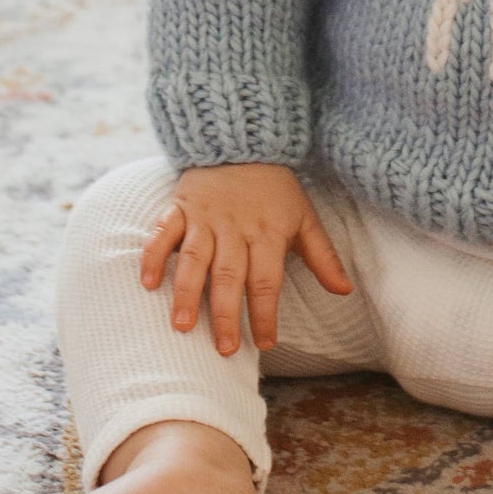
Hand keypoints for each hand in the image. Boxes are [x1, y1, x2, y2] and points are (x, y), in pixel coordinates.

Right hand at [139, 162, 353, 355]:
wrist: (243, 143)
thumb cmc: (276, 189)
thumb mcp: (305, 217)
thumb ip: (323, 256)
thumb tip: (345, 291)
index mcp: (267, 232)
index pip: (266, 280)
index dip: (266, 313)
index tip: (266, 343)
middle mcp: (235, 228)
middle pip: (229, 276)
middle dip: (225, 314)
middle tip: (224, 349)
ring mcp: (205, 218)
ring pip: (194, 259)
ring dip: (187, 293)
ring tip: (182, 326)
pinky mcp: (181, 207)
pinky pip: (163, 232)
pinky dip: (153, 255)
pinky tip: (147, 283)